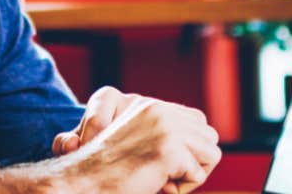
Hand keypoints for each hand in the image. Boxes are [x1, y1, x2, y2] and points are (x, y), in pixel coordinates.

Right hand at [47, 96, 220, 193]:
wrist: (80, 182)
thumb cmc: (105, 171)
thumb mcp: (137, 142)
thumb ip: (164, 135)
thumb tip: (208, 143)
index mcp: (149, 106)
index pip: (198, 121)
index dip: (189, 149)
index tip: (163, 164)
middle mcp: (157, 109)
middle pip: (209, 136)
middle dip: (195, 161)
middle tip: (165, 177)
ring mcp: (164, 126)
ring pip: (210, 153)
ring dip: (191, 174)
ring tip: (162, 181)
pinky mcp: (168, 148)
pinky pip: (198, 174)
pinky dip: (182, 188)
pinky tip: (157, 186)